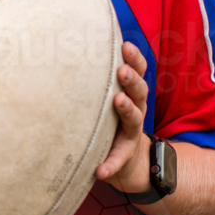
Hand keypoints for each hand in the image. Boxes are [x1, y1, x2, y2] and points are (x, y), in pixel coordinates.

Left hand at [96, 42, 150, 193]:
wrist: (130, 162)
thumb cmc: (112, 120)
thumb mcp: (109, 97)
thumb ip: (99, 77)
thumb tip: (75, 43)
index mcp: (131, 94)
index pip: (138, 72)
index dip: (134, 59)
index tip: (125, 45)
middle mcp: (136, 111)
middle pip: (139, 92)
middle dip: (132, 79)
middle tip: (122, 70)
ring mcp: (130, 134)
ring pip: (134, 120)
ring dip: (128, 110)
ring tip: (119, 101)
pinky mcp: (122, 157)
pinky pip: (117, 161)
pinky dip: (110, 165)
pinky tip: (101, 171)